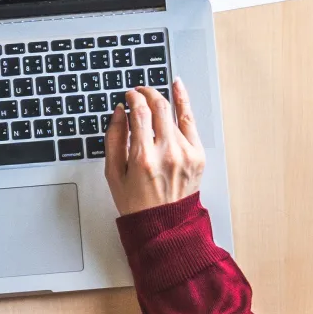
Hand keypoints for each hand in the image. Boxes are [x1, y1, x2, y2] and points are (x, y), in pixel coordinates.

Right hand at [103, 81, 205, 214]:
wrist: (164, 225)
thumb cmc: (137, 203)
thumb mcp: (114, 173)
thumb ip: (114, 139)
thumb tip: (120, 113)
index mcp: (143, 158)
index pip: (140, 113)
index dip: (133, 97)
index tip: (129, 95)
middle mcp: (167, 153)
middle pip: (159, 107)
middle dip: (147, 93)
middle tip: (140, 91)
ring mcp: (186, 153)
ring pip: (173, 114)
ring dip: (161, 100)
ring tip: (153, 94)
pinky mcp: (198, 155)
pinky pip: (190, 122)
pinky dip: (184, 102)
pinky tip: (178, 88)